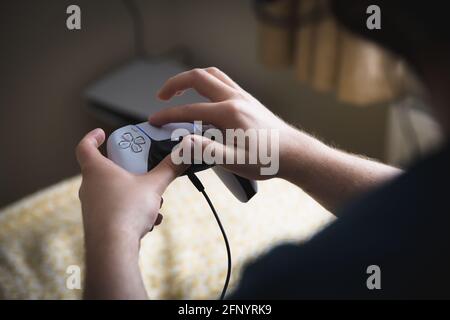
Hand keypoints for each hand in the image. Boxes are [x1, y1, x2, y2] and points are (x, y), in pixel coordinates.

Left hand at [76, 128, 185, 242]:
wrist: (113, 248)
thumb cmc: (126, 212)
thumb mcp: (154, 185)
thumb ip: (169, 168)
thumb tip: (184, 153)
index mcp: (97, 170)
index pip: (85, 147)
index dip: (92, 137)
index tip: (102, 134)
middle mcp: (90, 187)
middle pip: (105, 170)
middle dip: (128, 169)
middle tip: (142, 169)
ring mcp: (92, 206)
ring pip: (115, 192)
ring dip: (135, 193)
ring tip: (153, 201)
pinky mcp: (99, 223)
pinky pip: (117, 209)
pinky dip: (133, 211)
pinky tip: (149, 221)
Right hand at [148, 67, 298, 179]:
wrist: (294, 153)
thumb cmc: (268, 159)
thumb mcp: (235, 161)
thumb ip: (207, 151)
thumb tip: (184, 142)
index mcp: (228, 113)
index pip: (189, 110)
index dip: (168, 115)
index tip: (155, 120)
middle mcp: (235, 98)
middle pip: (198, 78)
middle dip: (175, 84)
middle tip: (162, 96)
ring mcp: (242, 96)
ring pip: (211, 75)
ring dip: (191, 79)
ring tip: (179, 91)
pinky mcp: (247, 100)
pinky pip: (223, 81)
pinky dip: (206, 82)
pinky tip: (204, 97)